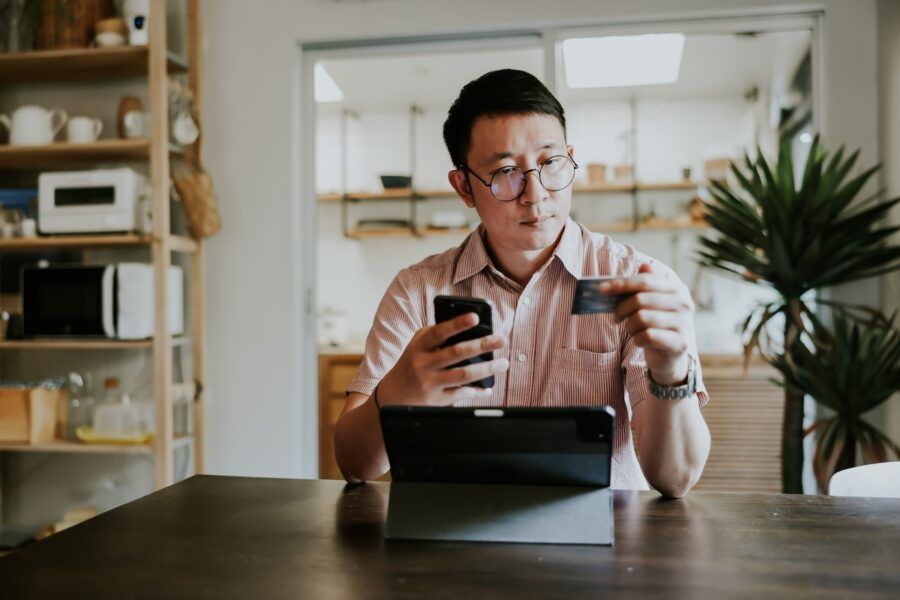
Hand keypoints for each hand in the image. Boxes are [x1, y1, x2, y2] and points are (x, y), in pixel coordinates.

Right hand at [376, 313, 508, 406]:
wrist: (392, 396)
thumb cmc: (411, 364)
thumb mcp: (416, 347)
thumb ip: (435, 335)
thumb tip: (466, 327)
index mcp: (419, 347)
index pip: (439, 332)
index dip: (457, 324)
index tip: (475, 317)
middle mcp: (423, 364)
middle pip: (457, 353)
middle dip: (482, 345)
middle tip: (502, 340)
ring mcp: (430, 383)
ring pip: (464, 375)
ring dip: (487, 369)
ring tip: (503, 363)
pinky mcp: (436, 400)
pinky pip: (461, 394)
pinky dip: (477, 391)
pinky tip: (487, 387)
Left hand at [602, 262, 694, 384]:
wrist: (669, 357)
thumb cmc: (656, 325)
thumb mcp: (649, 304)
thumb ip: (645, 286)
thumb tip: (644, 265)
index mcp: (677, 289)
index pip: (646, 281)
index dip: (622, 284)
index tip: (601, 289)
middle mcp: (685, 304)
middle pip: (641, 299)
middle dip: (621, 308)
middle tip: (615, 317)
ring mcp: (684, 324)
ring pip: (642, 318)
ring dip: (629, 326)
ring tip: (631, 330)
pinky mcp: (679, 342)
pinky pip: (647, 336)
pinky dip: (637, 339)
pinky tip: (640, 341)